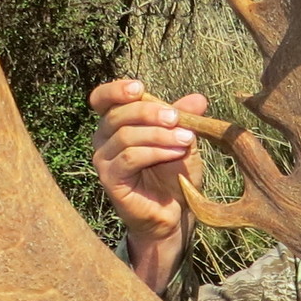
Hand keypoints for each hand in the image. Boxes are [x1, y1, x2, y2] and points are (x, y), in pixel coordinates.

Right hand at [89, 80, 206, 243]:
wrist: (174, 213)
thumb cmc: (173, 175)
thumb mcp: (182, 140)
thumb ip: (184, 119)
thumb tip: (198, 99)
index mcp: (115, 124)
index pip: (102, 99)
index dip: (117, 90)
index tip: (140, 87)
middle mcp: (103, 139)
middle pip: (117, 114)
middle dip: (149, 112)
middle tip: (176, 117)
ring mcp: (103, 160)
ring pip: (125, 135)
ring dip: (158, 134)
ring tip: (185, 139)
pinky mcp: (110, 179)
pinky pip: (129, 157)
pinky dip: (155, 151)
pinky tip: (175, 153)